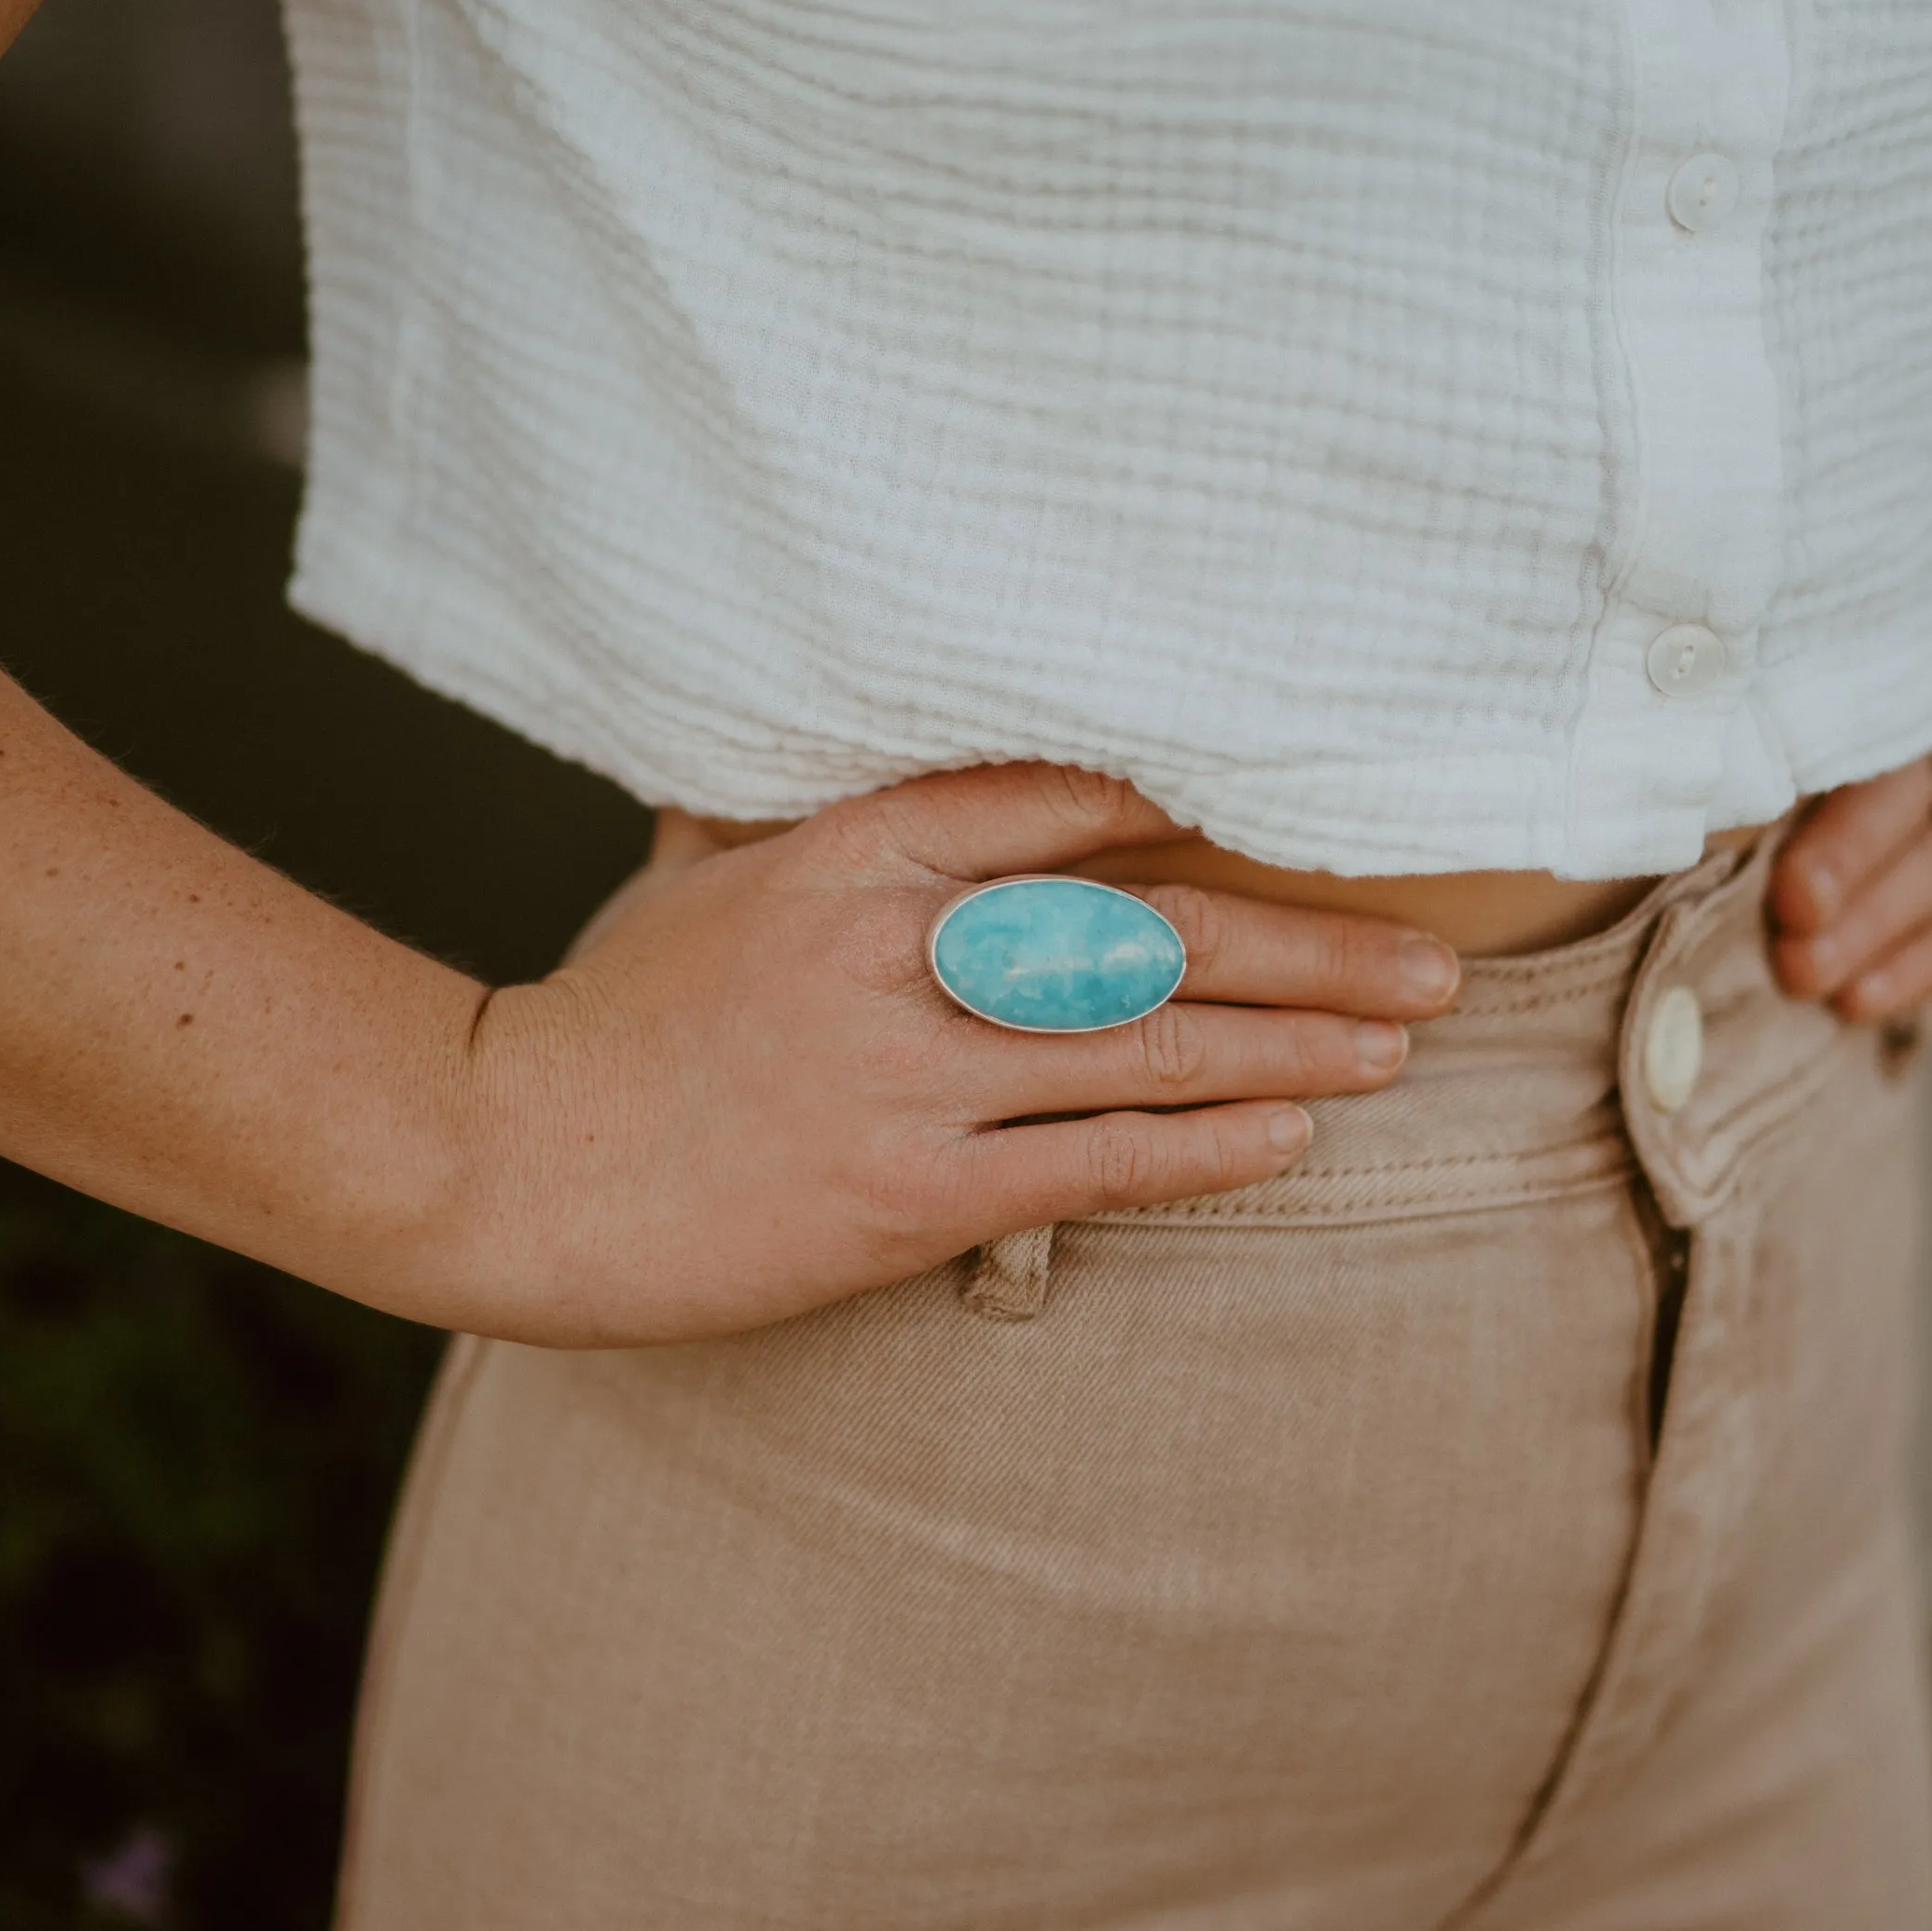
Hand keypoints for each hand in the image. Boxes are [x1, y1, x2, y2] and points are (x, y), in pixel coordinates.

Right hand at [456, 763, 1460, 1346]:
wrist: (501, 1159)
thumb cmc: (600, 1019)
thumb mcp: (690, 878)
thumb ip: (787, 814)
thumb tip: (824, 739)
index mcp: (849, 850)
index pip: (1064, 802)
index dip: (1205, 810)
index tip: (1318, 817)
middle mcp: (893, 947)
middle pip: (1148, 928)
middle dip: (1308, 942)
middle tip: (1430, 958)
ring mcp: (902, 1071)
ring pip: (1142, 1047)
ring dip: (1290, 1044)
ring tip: (1400, 1042)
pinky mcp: (901, 1191)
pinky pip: (1088, 1161)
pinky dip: (1201, 1148)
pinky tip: (1291, 1138)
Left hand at [1768, 747, 1931, 1022]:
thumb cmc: (1836, 836)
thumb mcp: (1806, 809)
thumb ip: (1754, 822)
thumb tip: (1665, 862)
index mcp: (1881, 735)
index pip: (1853, 747)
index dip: (1819, 805)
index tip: (1781, 871)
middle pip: (1898, 806)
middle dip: (1841, 862)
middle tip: (1790, 918)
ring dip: (1863, 930)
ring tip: (1804, 974)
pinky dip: (1908, 972)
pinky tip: (1858, 1000)